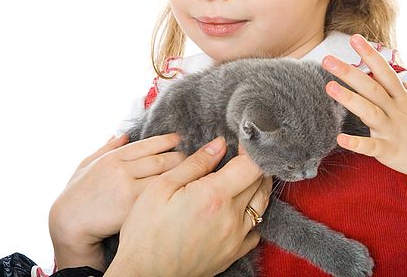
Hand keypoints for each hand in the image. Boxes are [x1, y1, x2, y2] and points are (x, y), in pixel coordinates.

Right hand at [50, 133, 185, 269]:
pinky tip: (185, 196)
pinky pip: (160, 198)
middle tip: (196, 158)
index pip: (147, 144)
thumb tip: (122, 134)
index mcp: (113, 157)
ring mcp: (128, 189)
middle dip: (181, 158)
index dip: (167, 141)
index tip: (180, 139)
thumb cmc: (76, 195)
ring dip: (183, 176)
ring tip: (196, 176)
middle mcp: (122, 170)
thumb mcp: (86, 165)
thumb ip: (106, 148)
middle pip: (161, 159)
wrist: (69, 223)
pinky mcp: (133, 208)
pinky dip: (175, 195)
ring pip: (164, 178)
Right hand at [108, 138, 271, 276]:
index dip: (250, 150)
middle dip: (253, 165)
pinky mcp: (233, 254)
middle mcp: (232, 218)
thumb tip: (218, 145)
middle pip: (260, 183)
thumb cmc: (146, 230)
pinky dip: (252, 215)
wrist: (144, 273)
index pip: (252, 166)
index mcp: (214, 196)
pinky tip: (237, 209)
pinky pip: (255, 231)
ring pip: (262, 206)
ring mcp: (236, 239)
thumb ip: (194, 164)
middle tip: (238, 156)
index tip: (240, 144)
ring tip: (241, 178)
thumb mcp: (161, 187)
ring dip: (257, 188)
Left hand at [322, 33, 406, 190]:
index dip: (370, 55)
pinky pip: (371, 146)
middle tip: (327, 59)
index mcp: (403, 99)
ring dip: (349, 99)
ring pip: (369, 112)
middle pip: (371, 87)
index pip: (385, 72)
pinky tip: (340, 138)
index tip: (354, 38)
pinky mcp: (391, 151)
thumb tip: (401, 82)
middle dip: (349, 72)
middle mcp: (396, 111)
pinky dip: (356, 143)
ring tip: (329, 87)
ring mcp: (393, 130)